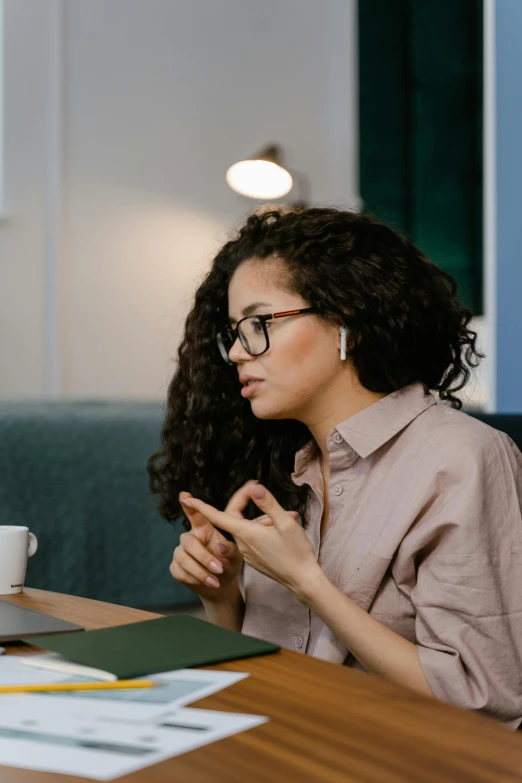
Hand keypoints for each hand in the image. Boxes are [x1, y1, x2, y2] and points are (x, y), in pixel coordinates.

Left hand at [171, 480, 287, 602]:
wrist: (303, 580)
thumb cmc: (297, 552)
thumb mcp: (286, 523)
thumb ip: (268, 504)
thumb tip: (254, 488)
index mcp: (246, 534)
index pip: (218, 517)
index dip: (202, 507)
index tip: (188, 500)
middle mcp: (243, 545)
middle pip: (234, 519)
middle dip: (242, 504)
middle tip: (254, 489)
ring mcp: (248, 554)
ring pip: (246, 529)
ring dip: (259, 519)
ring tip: (285, 516)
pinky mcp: (255, 560)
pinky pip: (252, 540)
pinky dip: (261, 530)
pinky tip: (280, 531)